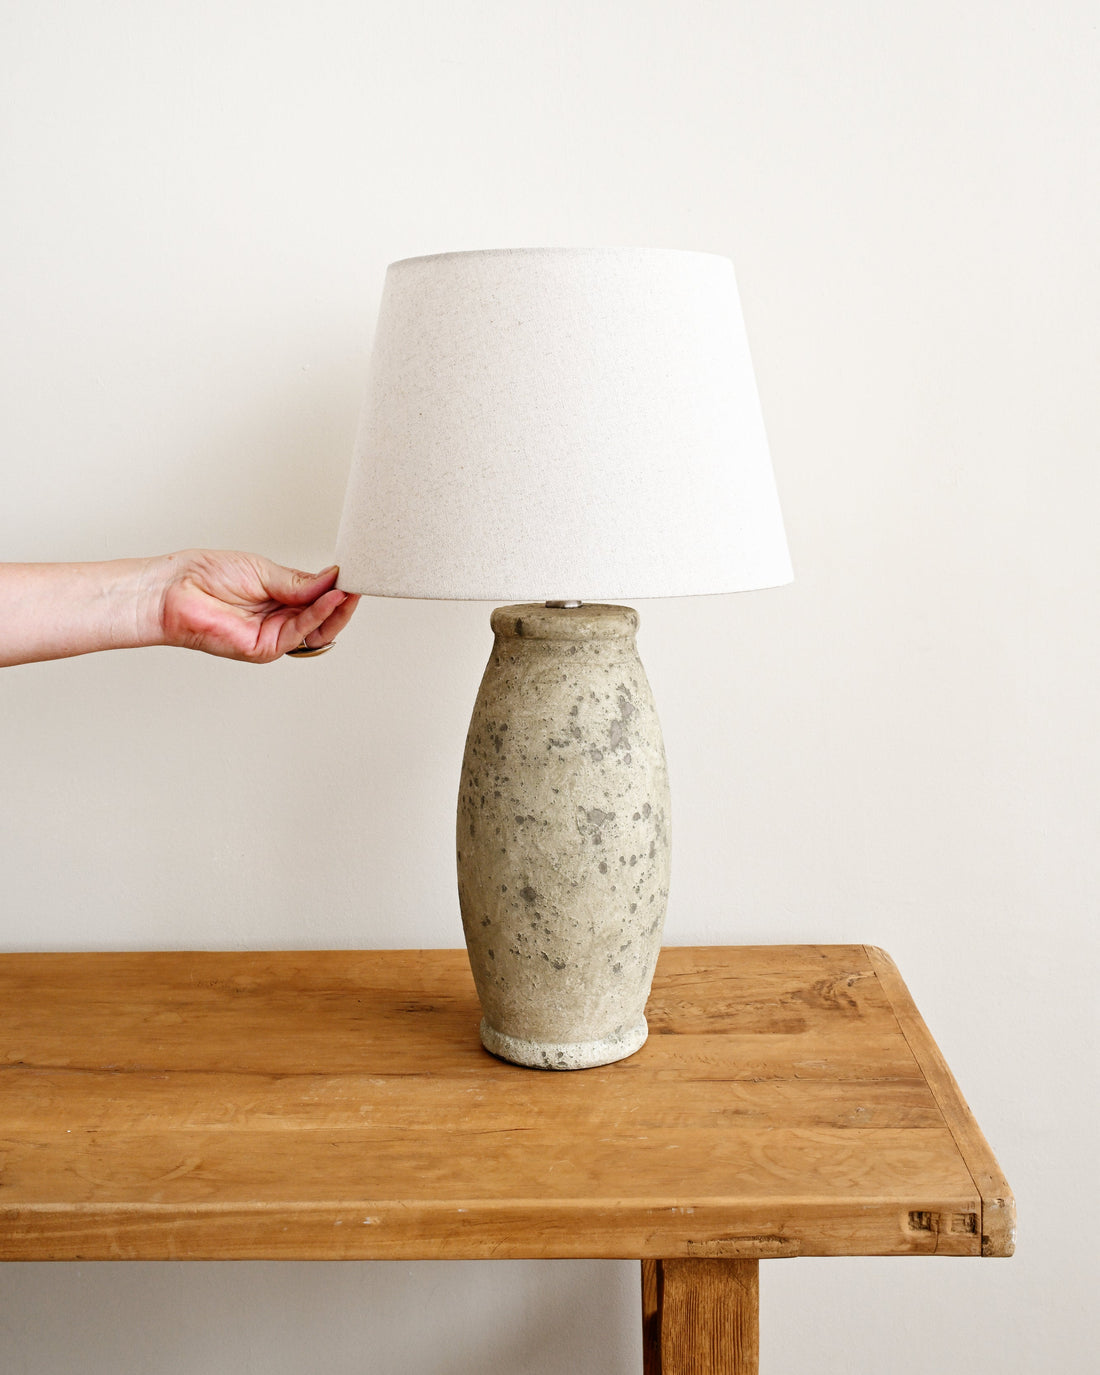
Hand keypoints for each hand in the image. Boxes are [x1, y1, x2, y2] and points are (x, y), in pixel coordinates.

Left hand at [154, 550, 360, 662]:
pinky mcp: (264, 648)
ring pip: (318, 628)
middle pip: (324, 618)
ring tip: (348, 589)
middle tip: (356, 583)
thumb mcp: (263, 570)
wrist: (173, 591)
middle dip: (343, 602)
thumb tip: (332, 579)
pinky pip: (300, 632)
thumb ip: (298, 581)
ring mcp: (273, 635)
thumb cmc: (205, 577)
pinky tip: (331, 598)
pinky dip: (319, 615)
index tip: (353, 574)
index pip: (319, 598)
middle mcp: (279, 619)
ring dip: (336, 609)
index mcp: (279, 598)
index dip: (337, 588)